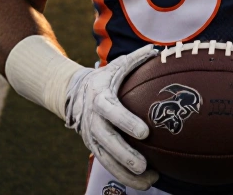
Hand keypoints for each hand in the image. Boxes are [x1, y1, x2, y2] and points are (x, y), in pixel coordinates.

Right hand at [64, 44, 159, 189]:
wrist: (73, 94)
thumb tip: (159, 50)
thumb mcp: (116, 67)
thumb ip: (136, 59)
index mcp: (100, 98)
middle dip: (124, 155)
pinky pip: (109, 166)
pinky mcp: (94, 149)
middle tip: (143, 165)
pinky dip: (125, 177)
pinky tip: (145, 183)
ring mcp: (92, 137)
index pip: (112, 112)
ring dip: (126, 173)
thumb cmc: (103, 79)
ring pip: (107, 159)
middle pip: (107, 141)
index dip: (126, 122)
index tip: (144, 132)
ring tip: (148, 180)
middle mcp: (93, 121)